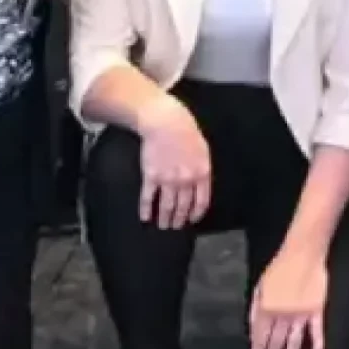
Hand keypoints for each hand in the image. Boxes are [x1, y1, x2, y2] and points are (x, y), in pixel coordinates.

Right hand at [137, 97, 211, 228]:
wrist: (166, 122)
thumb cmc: (186, 132)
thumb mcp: (203, 150)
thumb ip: (203, 169)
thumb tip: (202, 185)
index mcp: (202, 174)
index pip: (201, 202)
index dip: (196, 213)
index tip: (192, 219)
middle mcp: (186, 180)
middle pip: (183, 207)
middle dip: (179, 219)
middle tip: (175, 226)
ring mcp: (168, 180)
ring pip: (167, 206)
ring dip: (165, 218)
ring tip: (163, 225)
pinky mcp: (151, 176)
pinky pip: (148, 198)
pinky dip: (146, 210)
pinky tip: (145, 217)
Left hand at [248, 246, 329, 348]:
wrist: (302, 254)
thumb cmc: (279, 268)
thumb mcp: (259, 287)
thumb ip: (255, 310)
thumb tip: (253, 331)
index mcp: (266, 309)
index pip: (260, 337)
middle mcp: (282, 315)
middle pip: (275, 343)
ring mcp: (300, 315)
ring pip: (293, 344)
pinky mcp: (316, 312)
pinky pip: (317, 334)